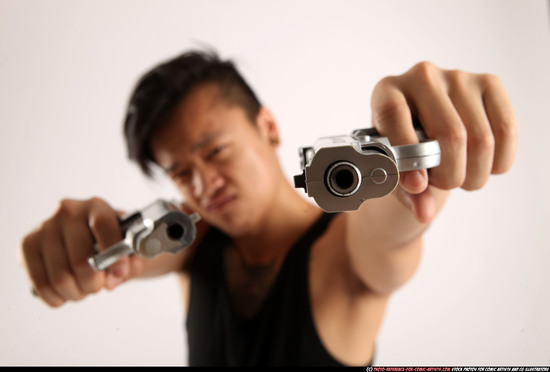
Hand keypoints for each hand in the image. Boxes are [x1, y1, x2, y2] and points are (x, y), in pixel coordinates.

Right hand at [20, 197, 143, 306]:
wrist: (93, 239)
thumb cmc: (114, 243)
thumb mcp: (132, 248)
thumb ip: (132, 263)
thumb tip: (114, 278)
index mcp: (97, 206)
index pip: (103, 226)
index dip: (114, 255)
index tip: (120, 274)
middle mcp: (68, 211)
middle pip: (80, 260)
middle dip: (93, 283)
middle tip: (98, 286)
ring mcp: (44, 227)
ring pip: (59, 277)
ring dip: (76, 293)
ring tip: (83, 289)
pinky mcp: (27, 245)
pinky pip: (39, 284)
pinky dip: (56, 297)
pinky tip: (65, 293)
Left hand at [371, 62, 517, 222]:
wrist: (424, 129)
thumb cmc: (402, 149)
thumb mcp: (394, 169)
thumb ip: (406, 192)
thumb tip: (425, 211)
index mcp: (386, 91)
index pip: (394, 114)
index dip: (407, 152)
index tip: (417, 185)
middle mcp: (421, 76)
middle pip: (450, 134)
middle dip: (450, 175)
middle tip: (444, 183)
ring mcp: (457, 76)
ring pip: (481, 139)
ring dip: (474, 174)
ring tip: (460, 177)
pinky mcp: (488, 82)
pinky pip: (505, 131)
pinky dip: (498, 162)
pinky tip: (485, 167)